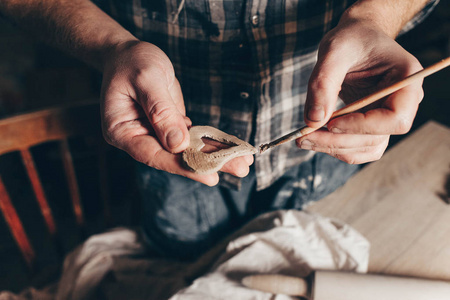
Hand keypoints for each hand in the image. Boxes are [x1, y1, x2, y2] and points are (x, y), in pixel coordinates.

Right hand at [101, 41, 252, 184]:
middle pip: (175, 157)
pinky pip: (192, 137)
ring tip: (243, 160)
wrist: (129, 54)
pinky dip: (211, 141)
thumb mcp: (146, 80)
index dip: (183, 166)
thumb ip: (161, 111)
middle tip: (239, 168)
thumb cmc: (132, 62)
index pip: (154, 155)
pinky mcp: (170, 126)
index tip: (210, 175)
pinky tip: (232, 146)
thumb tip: (178, 144)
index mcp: (122, 131)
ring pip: (187, 149)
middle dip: (209, 163)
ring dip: (216, 154)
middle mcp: (139, 138)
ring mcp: (155, 134)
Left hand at [298, 19, 422, 163]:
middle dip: (338, 141)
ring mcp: (388, 117)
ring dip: (334, 148)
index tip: (331, 122)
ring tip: (303, 138)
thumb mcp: (334, 50)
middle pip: (377, 138)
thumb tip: (313, 120)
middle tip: (303, 137)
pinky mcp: (372, 126)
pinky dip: (336, 148)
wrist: (355, 39)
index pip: (395, 118)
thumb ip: (323, 83)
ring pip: (366, 147)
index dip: (363, 126)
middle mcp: (403, 103)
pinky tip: (315, 138)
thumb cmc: (350, 38)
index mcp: (407, 79)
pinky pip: (358, 148)